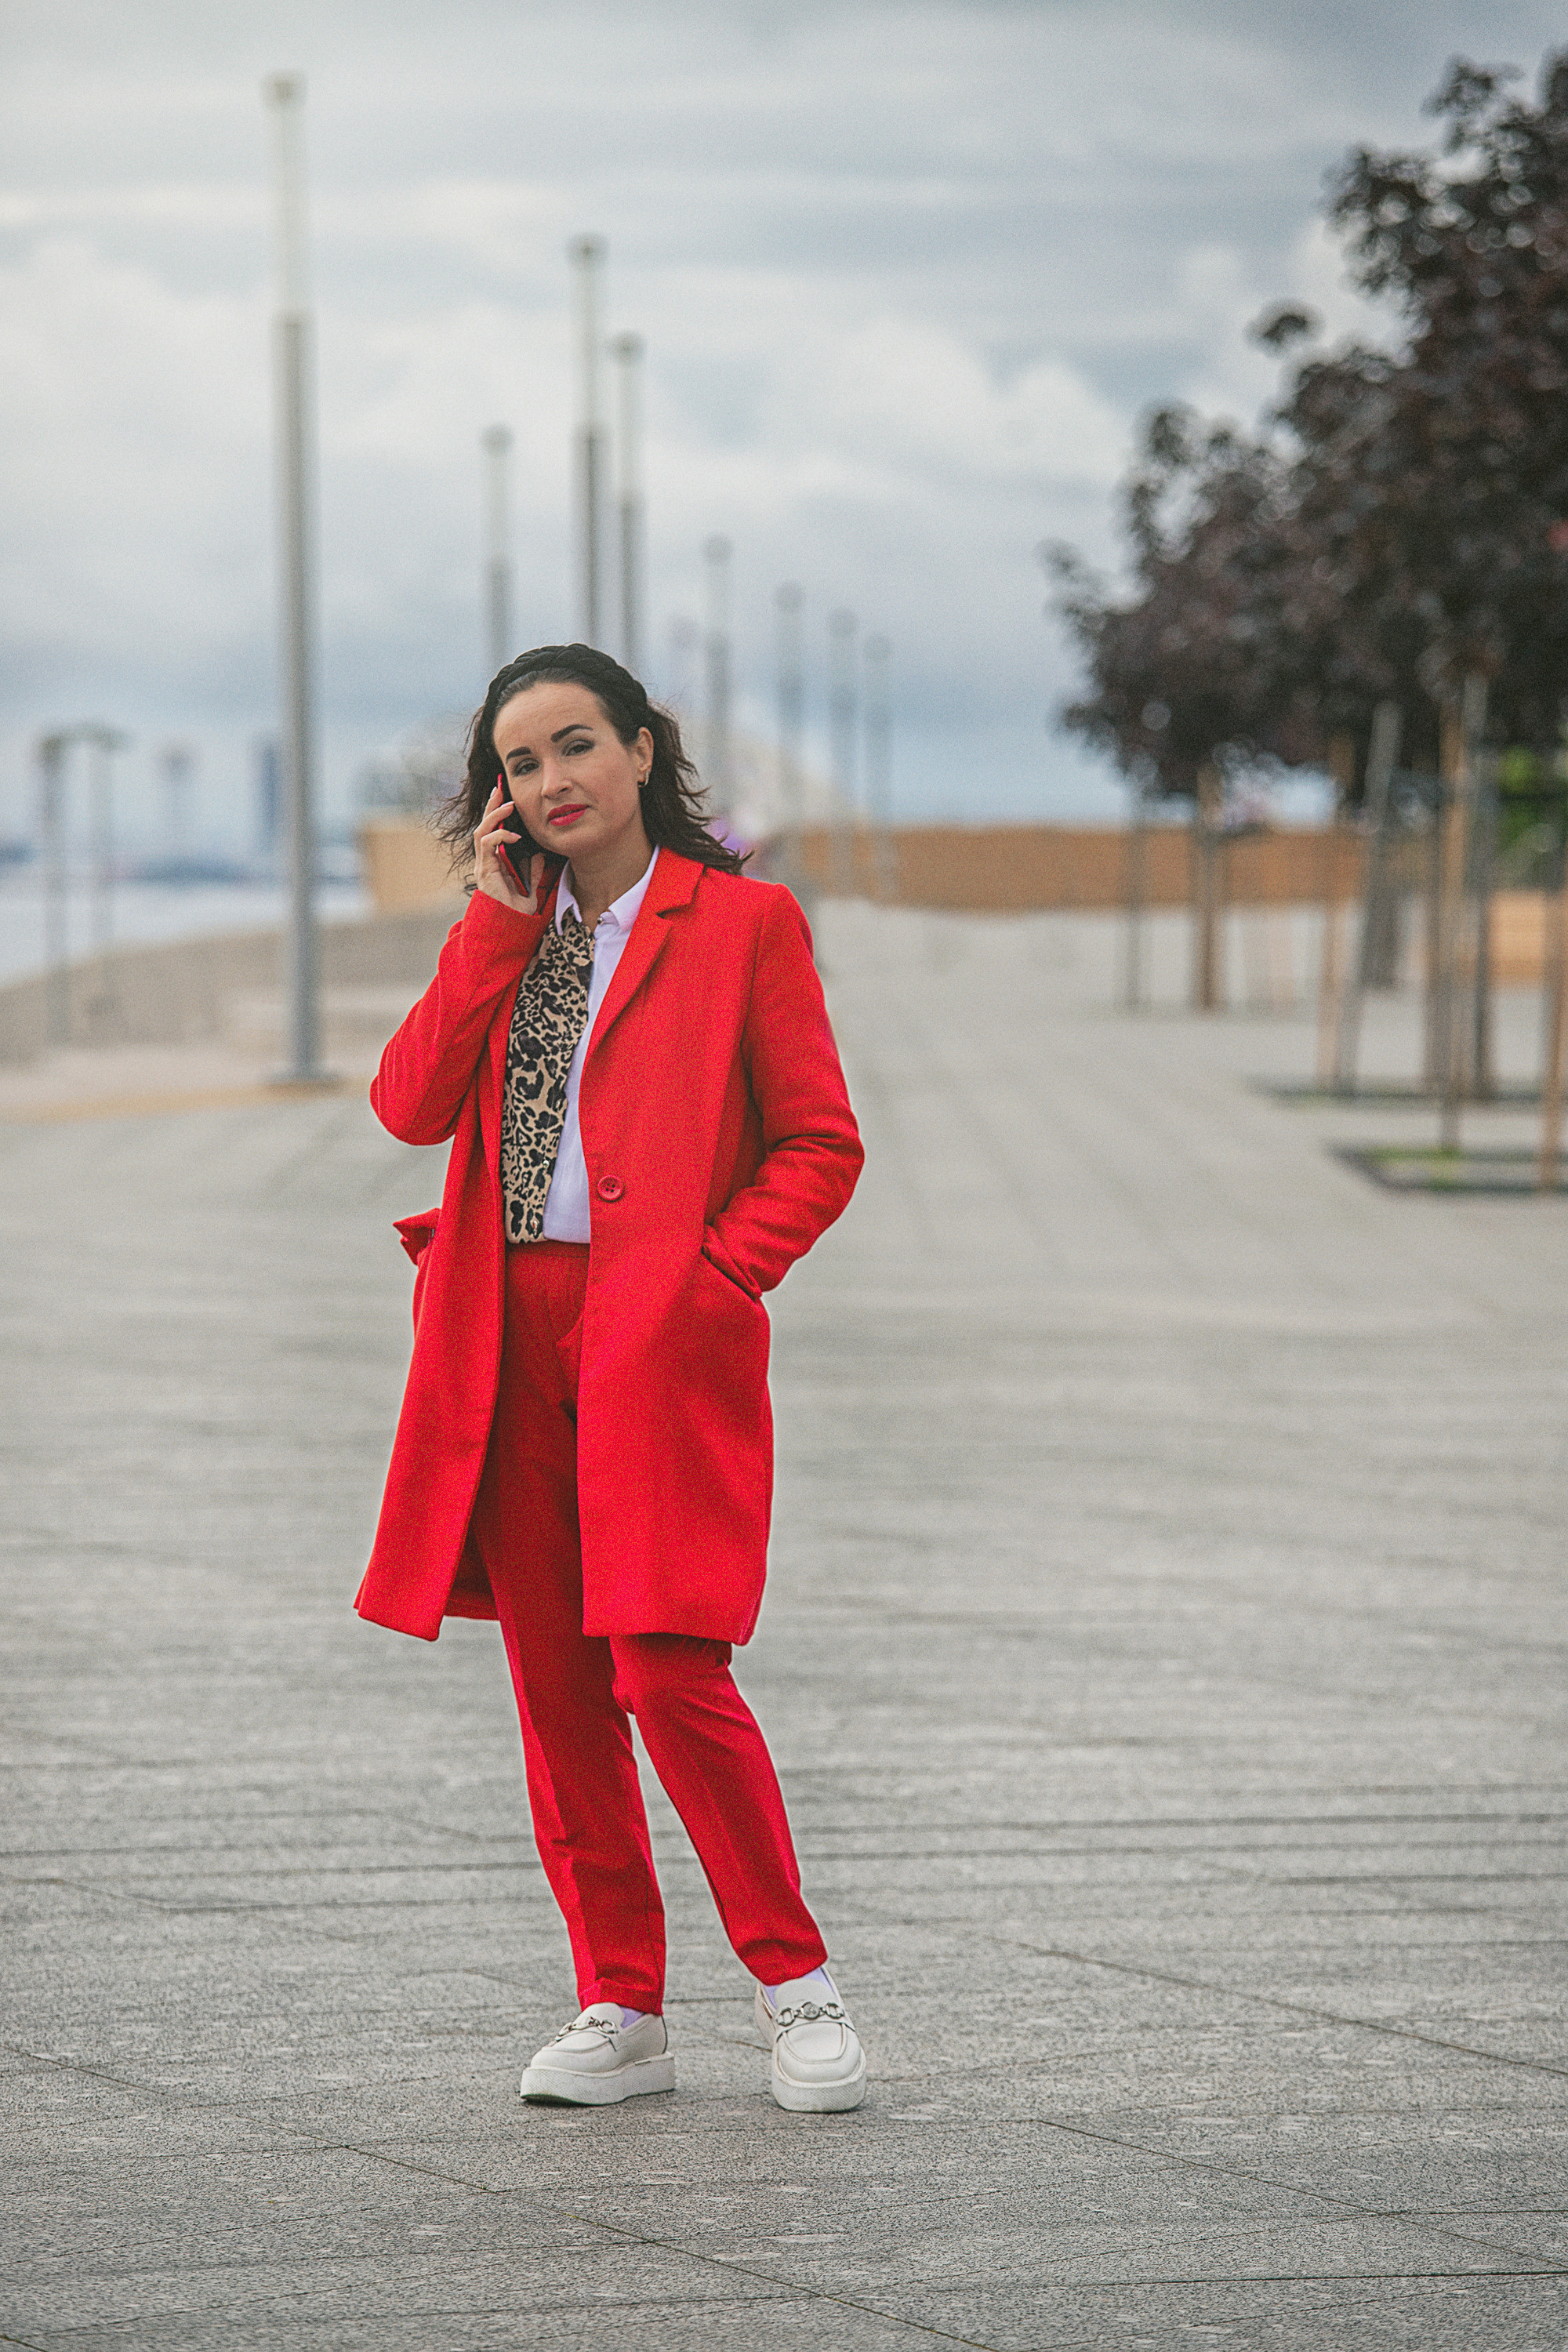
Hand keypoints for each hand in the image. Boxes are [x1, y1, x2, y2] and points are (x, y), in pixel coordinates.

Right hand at [475, 783, 544, 912]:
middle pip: (485, 826)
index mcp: (495, 862)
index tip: (507, 797)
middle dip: (492, 806)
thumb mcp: (531, 887)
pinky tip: (514, 836)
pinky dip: (500, 837)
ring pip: (482, 831)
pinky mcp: (484, 871)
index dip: (498, 814)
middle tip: (500, 788)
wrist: (508, 927)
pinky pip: (487, 845)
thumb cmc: (516, 912)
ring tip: (508, 804)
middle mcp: (486, 861)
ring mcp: (483, 865)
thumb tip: (540, 855)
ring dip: (494, 816)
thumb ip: (534, 871)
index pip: (493, 831)